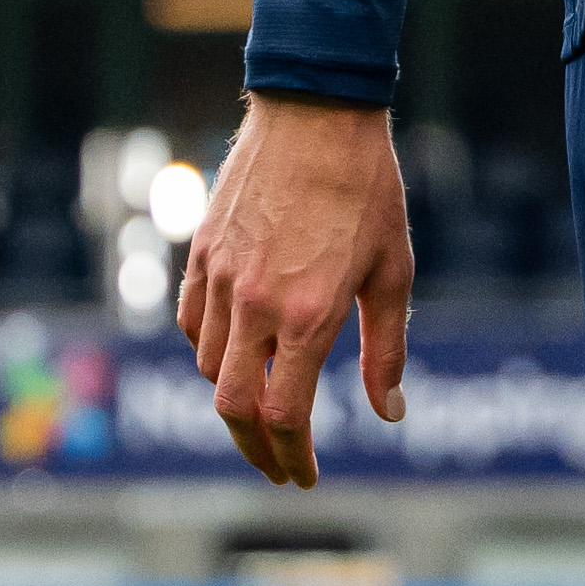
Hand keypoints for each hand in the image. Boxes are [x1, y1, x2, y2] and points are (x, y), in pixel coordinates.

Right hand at [177, 92, 415, 488]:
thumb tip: (390, 414)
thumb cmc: (367, 188)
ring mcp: (221, 277)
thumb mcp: (394, 270)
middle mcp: (256, 303)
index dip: (293, 458)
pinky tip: (236, 351)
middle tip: (278, 467)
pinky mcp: (202, 252)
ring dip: (234, 398)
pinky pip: (190, 322)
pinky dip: (208, 349)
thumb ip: (388, 348)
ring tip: (265, 405)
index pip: (284, 416)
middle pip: (234, 408)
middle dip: (254, 451)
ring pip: (208, 366)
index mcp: (308, 313)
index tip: (305, 476)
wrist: (317, 109)